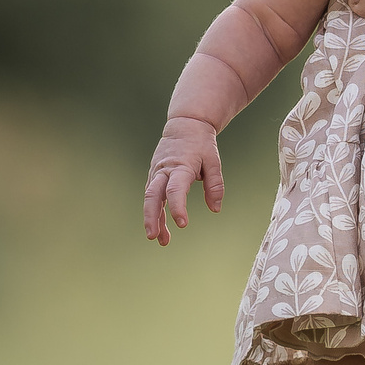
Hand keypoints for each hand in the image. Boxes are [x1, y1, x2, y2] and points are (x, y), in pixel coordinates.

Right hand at [145, 117, 223, 243]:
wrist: (185, 126)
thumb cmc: (201, 144)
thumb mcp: (213, 161)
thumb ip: (215, 185)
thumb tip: (215, 209)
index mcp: (181, 166)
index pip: (176, 189)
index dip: (178, 207)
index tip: (183, 224)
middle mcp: (164, 170)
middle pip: (152, 195)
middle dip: (152, 217)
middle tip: (153, 236)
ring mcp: (156, 173)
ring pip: (150, 198)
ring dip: (152, 219)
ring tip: (158, 239)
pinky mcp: (154, 176)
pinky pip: (152, 196)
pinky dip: (154, 211)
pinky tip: (159, 227)